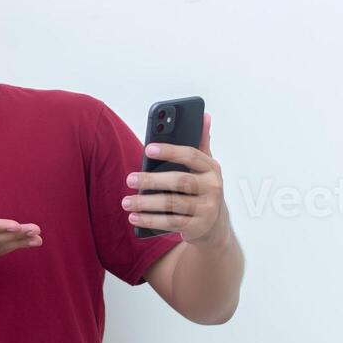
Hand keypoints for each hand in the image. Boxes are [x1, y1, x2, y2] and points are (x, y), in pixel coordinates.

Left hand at [121, 111, 229, 244]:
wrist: (215, 225)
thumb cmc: (202, 189)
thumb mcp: (205, 167)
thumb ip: (201, 143)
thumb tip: (204, 115)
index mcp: (212, 168)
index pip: (191, 155)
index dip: (170, 151)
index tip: (147, 149)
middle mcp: (213, 188)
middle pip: (180, 181)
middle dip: (152, 180)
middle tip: (129, 179)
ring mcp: (206, 209)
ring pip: (173, 204)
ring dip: (147, 203)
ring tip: (126, 201)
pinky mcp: (197, 227)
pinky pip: (171, 223)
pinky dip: (150, 220)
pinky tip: (134, 216)